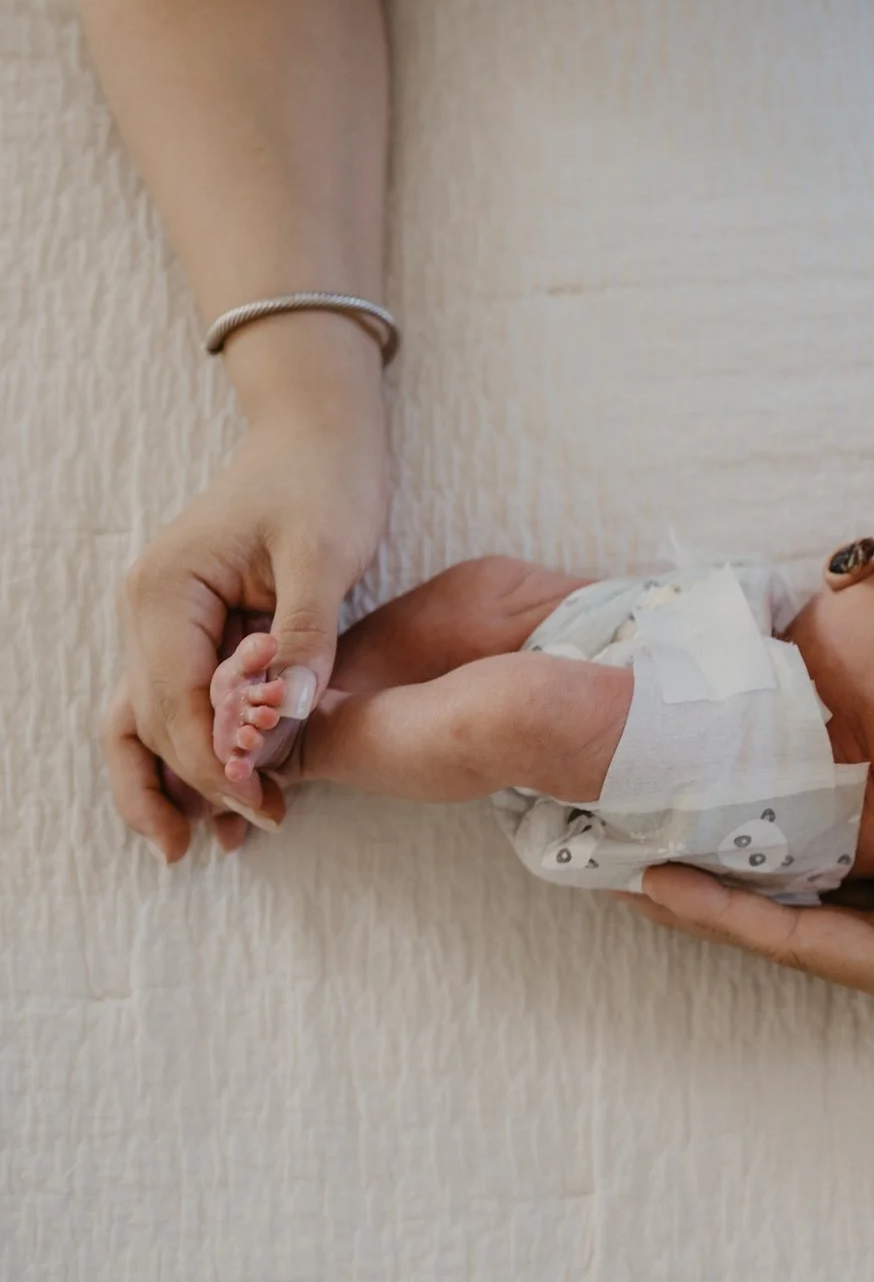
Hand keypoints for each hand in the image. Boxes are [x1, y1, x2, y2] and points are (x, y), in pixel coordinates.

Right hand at [109, 409, 387, 860]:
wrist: (320, 429)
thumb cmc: (326, 478)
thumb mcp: (324, 555)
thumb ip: (302, 639)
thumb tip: (281, 723)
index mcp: (166, 593)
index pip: (175, 706)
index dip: (217, 767)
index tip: (266, 811)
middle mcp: (149, 610)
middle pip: (139, 723)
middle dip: (175, 790)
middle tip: (214, 851)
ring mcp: (167, 619)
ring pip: (147, 718)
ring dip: (172, 780)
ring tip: (206, 843)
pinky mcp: (198, 625)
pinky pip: (183, 698)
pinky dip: (200, 746)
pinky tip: (236, 787)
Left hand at [626, 723, 873, 1046]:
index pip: (791, 940)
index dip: (715, 909)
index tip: (641, 880)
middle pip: (797, 915)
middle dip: (728, 874)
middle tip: (644, 828)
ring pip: (837, 890)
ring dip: (777, 853)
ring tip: (705, 805)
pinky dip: (841, 836)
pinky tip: (811, 793)